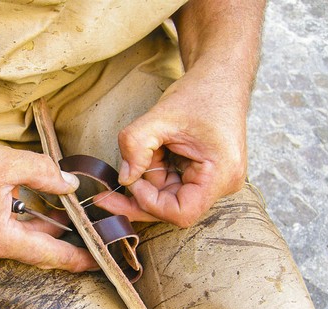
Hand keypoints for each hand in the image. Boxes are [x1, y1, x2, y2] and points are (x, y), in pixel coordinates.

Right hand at [0, 120, 97, 271]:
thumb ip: (45, 174)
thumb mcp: (5, 161)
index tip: (96, 263)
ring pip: (7, 242)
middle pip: (26, 249)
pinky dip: (7, 224)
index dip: (74, 258)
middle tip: (79, 224)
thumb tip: (69, 186)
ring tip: (52, 210)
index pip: (45, 254)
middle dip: (53, 236)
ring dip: (29, 228)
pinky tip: (17, 205)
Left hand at [94, 64, 247, 226]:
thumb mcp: (160, 115)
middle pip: (172, 210)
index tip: (134, 180)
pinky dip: (153, 174)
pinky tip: (145, 157)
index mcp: (221, 173)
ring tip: (138, 154)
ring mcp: (213, 181)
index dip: (151, 203)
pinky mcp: (202, 176)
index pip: (181, 213)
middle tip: (104, 196)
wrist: (220, 77)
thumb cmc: (200, 93)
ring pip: (169, 199)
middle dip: (139, 198)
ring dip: (146, 181)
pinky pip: (172, 186)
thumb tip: (124, 177)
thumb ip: (135, 145)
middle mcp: (222, 184)